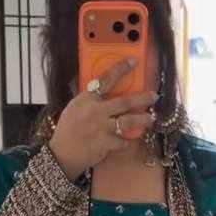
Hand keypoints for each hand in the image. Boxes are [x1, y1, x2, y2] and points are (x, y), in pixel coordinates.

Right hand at [47, 57, 158, 180]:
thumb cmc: (68, 129)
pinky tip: (132, 140)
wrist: (61, 153)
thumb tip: (106, 88)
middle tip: (154, 96)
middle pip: (124, 102)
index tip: (134, 61)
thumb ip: (90, 98)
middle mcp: (95, 111)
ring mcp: (101, 128)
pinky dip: (129, 141)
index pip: (105, 80)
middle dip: (143, 99)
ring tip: (151, 118)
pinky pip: (124, 141)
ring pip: (128, 121)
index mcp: (87, 99)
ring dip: (143, 120)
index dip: (120, 69)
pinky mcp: (106, 144)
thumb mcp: (75, 107)